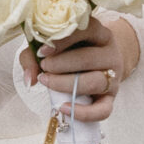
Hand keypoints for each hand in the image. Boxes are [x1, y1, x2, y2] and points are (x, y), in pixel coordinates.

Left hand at [21, 16, 138, 122]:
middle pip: (88, 58)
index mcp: (98, 32)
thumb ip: (34, 56)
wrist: (98, 64)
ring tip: (48, 83)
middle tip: (43, 68)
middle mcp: (110, 52)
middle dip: (60, 65)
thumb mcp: (51, 46)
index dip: (62, 41)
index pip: (85, 30)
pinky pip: (103, 110)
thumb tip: (30, 78)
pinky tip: (63, 107)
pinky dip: (83, 113)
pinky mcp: (111, 97)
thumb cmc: (70, 51)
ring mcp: (113, 76)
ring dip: (66, 85)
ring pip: (94, 82)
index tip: (42, 51)